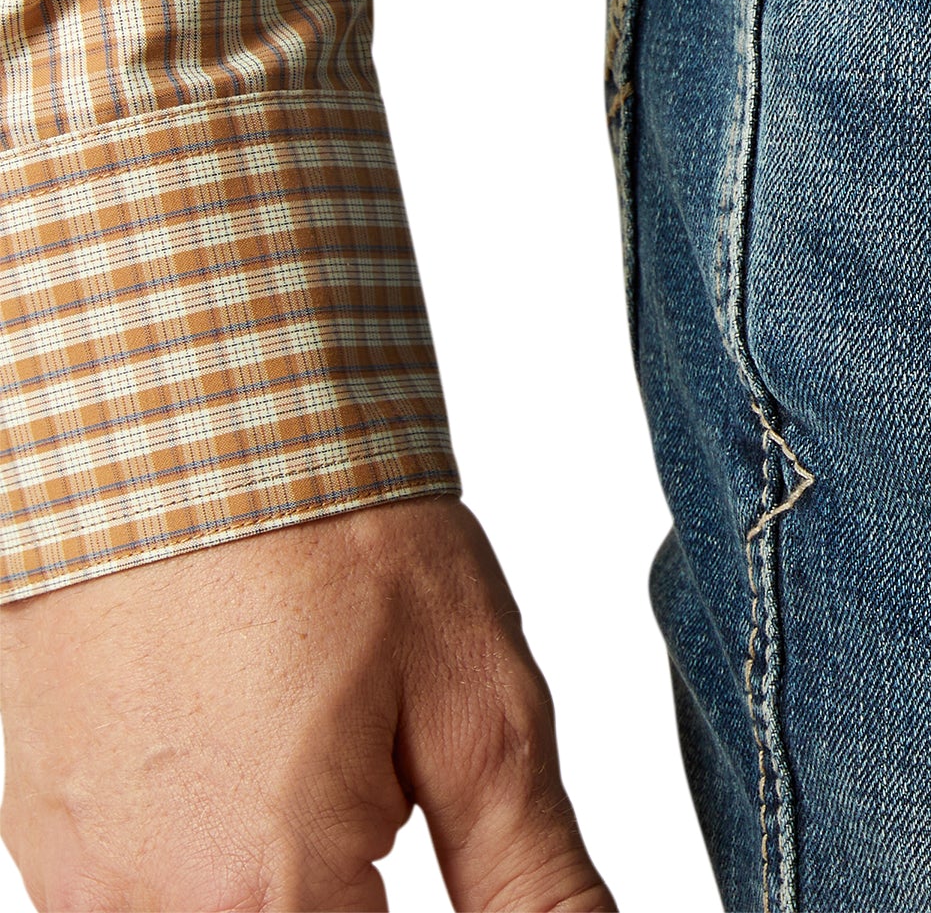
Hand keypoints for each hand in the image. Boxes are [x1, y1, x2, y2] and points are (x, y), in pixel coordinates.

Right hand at [0, 496, 612, 910]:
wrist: (187, 416)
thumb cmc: (336, 539)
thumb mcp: (481, 710)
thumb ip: (531, 875)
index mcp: (270, 900)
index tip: (423, 832)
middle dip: (354, 891)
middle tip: (386, 791)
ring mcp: (79, 879)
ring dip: (285, 881)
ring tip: (329, 752)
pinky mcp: (43, 829)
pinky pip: (132, 896)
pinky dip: (208, 858)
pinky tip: (253, 760)